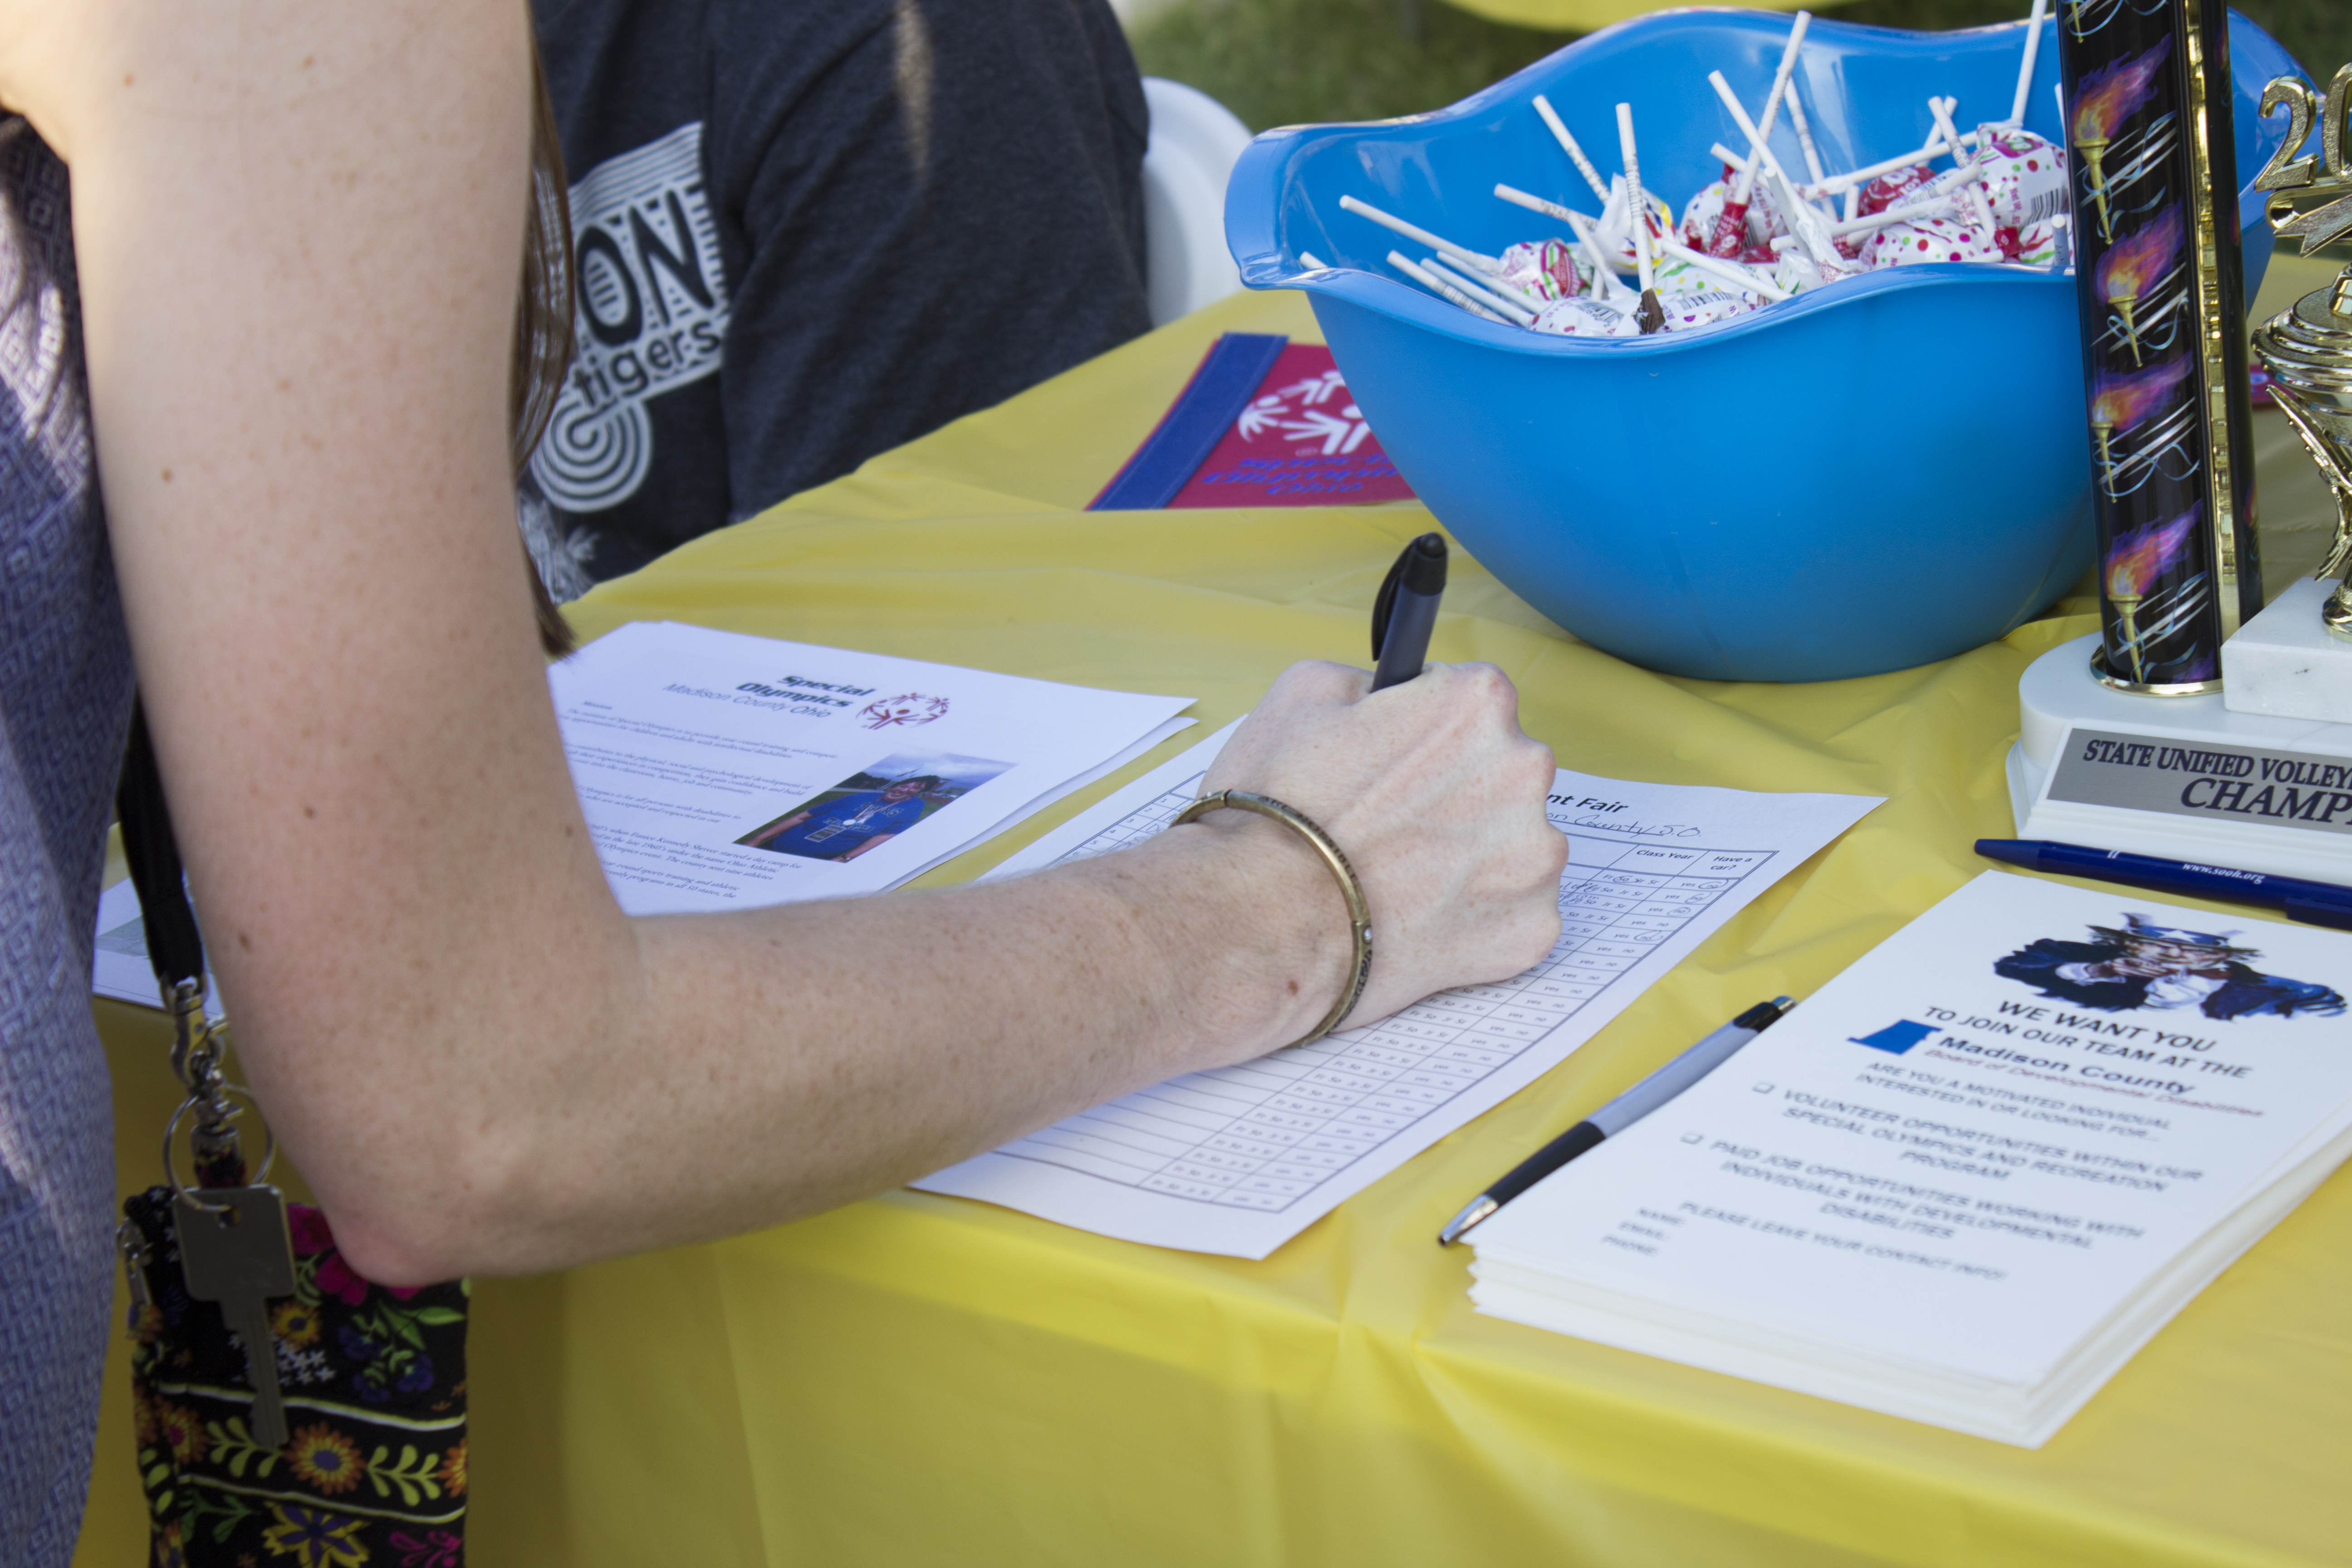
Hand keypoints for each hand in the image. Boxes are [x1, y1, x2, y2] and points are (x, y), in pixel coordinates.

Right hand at [1199, 660, 1563, 1029]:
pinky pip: (1514, 914)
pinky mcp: (1531, 928)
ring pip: (1514, 846)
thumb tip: (1397, 695)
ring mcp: (1535, 855)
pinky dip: (1476, 920)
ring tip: (1400, 880)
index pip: (1475, 702)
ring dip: (1471, 858)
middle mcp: (1524, 769)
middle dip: (1459, 795)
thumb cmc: (1278, 809)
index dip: (1430, 733)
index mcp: (1477, 703)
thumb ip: (1376, 681)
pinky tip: (1419, 921)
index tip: (1402, 762)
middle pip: (1503, 773)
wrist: (1262, 919)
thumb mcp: (1305, 691)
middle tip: (1392, 827)